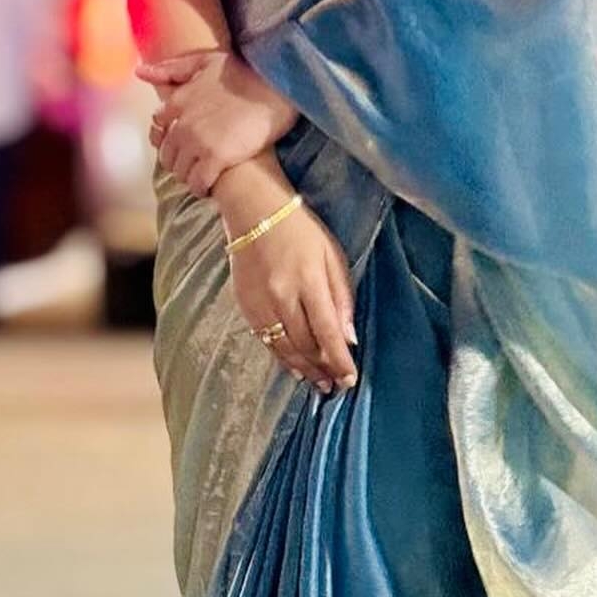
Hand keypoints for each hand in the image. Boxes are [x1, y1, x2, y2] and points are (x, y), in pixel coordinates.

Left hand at [138, 50, 299, 197]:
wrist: (277, 89)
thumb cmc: (244, 73)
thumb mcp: (206, 62)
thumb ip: (172, 69)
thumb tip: (140, 72)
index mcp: (177, 101)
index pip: (158, 128)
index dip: (170, 135)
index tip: (185, 139)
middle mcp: (182, 124)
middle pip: (167, 154)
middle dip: (179, 159)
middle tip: (197, 160)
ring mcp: (198, 142)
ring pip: (180, 172)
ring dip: (190, 175)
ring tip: (205, 172)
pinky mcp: (216, 158)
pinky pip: (198, 183)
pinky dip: (202, 187)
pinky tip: (212, 184)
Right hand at [228, 202, 358, 394]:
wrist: (254, 211)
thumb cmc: (300, 230)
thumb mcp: (332, 255)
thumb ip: (342, 297)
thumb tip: (348, 337)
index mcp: (308, 281)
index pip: (327, 332)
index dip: (339, 361)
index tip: (350, 380)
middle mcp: (282, 296)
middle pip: (305, 345)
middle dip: (323, 369)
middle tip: (335, 385)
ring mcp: (261, 304)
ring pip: (285, 348)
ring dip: (304, 369)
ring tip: (318, 383)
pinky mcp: (246, 306)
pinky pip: (266, 341)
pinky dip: (282, 357)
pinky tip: (295, 367)